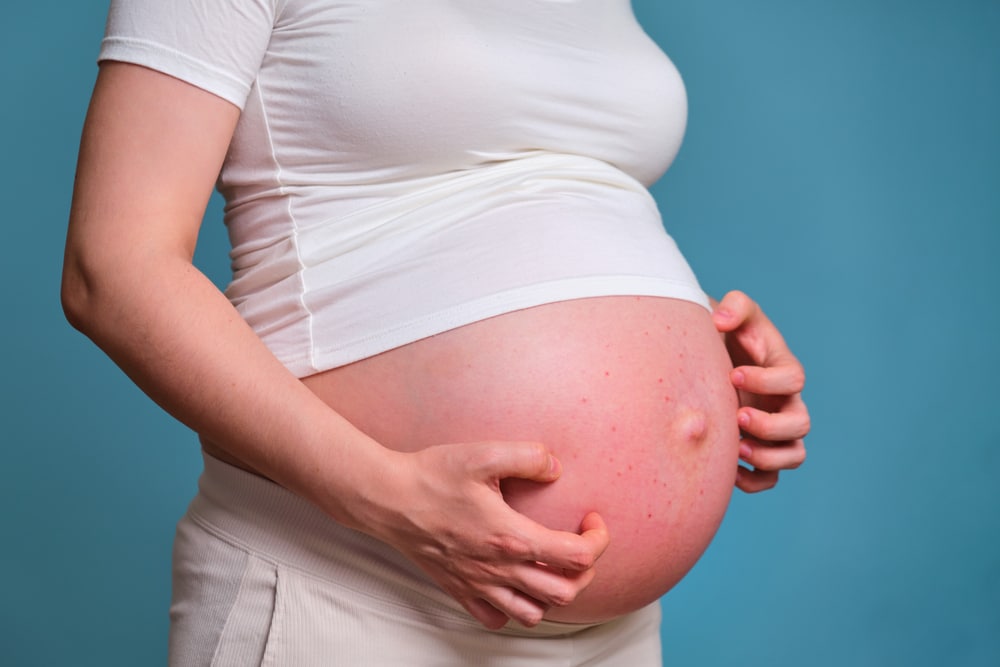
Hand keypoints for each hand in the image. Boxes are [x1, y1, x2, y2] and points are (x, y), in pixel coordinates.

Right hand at [373, 442, 608, 629]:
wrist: (387, 498)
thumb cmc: (432, 476)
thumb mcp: (483, 454)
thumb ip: (527, 457)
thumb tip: (556, 467)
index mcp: (511, 537)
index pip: (577, 556)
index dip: (597, 540)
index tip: (591, 520)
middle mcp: (498, 568)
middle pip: (565, 592)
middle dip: (585, 571)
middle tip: (578, 543)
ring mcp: (478, 584)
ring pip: (533, 614)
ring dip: (552, 594)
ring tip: (550, 567)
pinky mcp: (459, 589)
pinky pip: (495, 618)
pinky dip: (513, 608)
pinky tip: (513, 583)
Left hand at [713, 291, 809, 492]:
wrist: (706, 356)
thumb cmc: (723, 332)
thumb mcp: (731, 311)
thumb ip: (734, 306)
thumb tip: (722, 319)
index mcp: (783, 369)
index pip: (793, 380)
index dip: (767, 381)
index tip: (733, 374)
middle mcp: (784, 402)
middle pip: (800, 424)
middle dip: (770, 425)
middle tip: (736, 415)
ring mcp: (774, 429)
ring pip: (793, 456)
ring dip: (767, 456)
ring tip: (735, 447)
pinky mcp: (757, 450)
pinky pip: (769, 479)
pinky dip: (753, 480)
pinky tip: (727, 469)